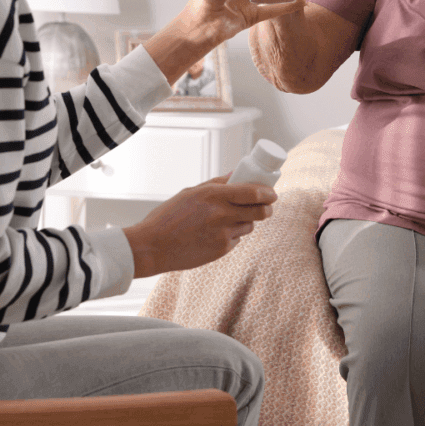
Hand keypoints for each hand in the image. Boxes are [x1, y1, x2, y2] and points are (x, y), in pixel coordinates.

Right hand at [123, 176, 276, 277]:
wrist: (153, 247)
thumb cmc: (168, 217)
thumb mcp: (190, 193)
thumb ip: (216, 184)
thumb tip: (236, 175)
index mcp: (213, 196)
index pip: (252, 192)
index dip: (267, 192)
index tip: (271, 192)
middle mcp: (221, 215)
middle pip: (260, 212)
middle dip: (267, 208)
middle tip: (266, 205)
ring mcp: (223, 235)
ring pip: (249, 226)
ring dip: (247, 220)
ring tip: (229, 218)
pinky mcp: (221, 251)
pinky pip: (236, 239)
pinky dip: (231, 234)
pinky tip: (214, 233)